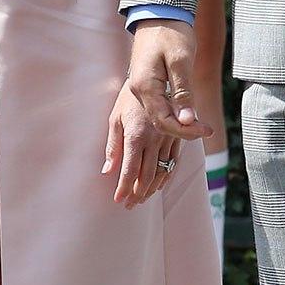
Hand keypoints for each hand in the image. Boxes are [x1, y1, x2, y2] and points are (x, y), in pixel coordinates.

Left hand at [103, 79, 177, 208]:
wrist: (156, 79)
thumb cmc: (130, 99)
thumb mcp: (115, 118)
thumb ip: (112, 146)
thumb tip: (107, 170)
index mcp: (135, 135)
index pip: (129, 169)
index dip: (124, 187)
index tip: (119, 200)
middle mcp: (154, 139)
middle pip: (147, 175)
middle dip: (137, 193)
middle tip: (130, 205)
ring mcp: (167, 138)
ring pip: (161, 171)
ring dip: (151, 189)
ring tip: (141, 199)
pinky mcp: (177, 136)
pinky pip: (173, 162)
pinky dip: (166, 177)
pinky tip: (159, 185)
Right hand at [127, 20, 211, 141]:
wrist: (158, 13)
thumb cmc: (171, 32)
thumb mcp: (181, 62)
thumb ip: (183, 93)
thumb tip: (188, 121)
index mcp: (145, 87)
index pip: (164, 122)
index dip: (186, 131)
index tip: (206, 130)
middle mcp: (138, 91)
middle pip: (159, 122)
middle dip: (184, 130)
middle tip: (207, 129)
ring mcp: (140, 88)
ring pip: (158, 116)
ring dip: (179, 123)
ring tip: (200, 124)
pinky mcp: (146, 83)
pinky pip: (158, 106)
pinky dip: (173, 114)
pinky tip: (188, 113)